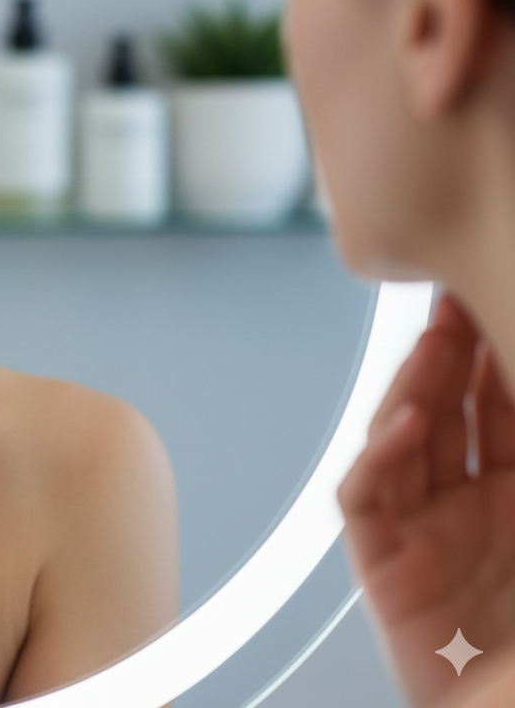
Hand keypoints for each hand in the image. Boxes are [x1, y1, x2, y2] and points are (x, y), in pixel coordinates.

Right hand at [338, 294, 514, 706]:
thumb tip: (497, 394)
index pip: (495, 411)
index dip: (490, 358)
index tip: (484, 303)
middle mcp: (466, 510)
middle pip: (446, 414)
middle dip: (448, 356)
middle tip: (451, 300)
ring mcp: (419, 532)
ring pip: (401, 442)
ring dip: (413, 390)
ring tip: (430, 342)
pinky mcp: (380, 562)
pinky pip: (365, 496)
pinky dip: (377, 457)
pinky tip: (402, 422)